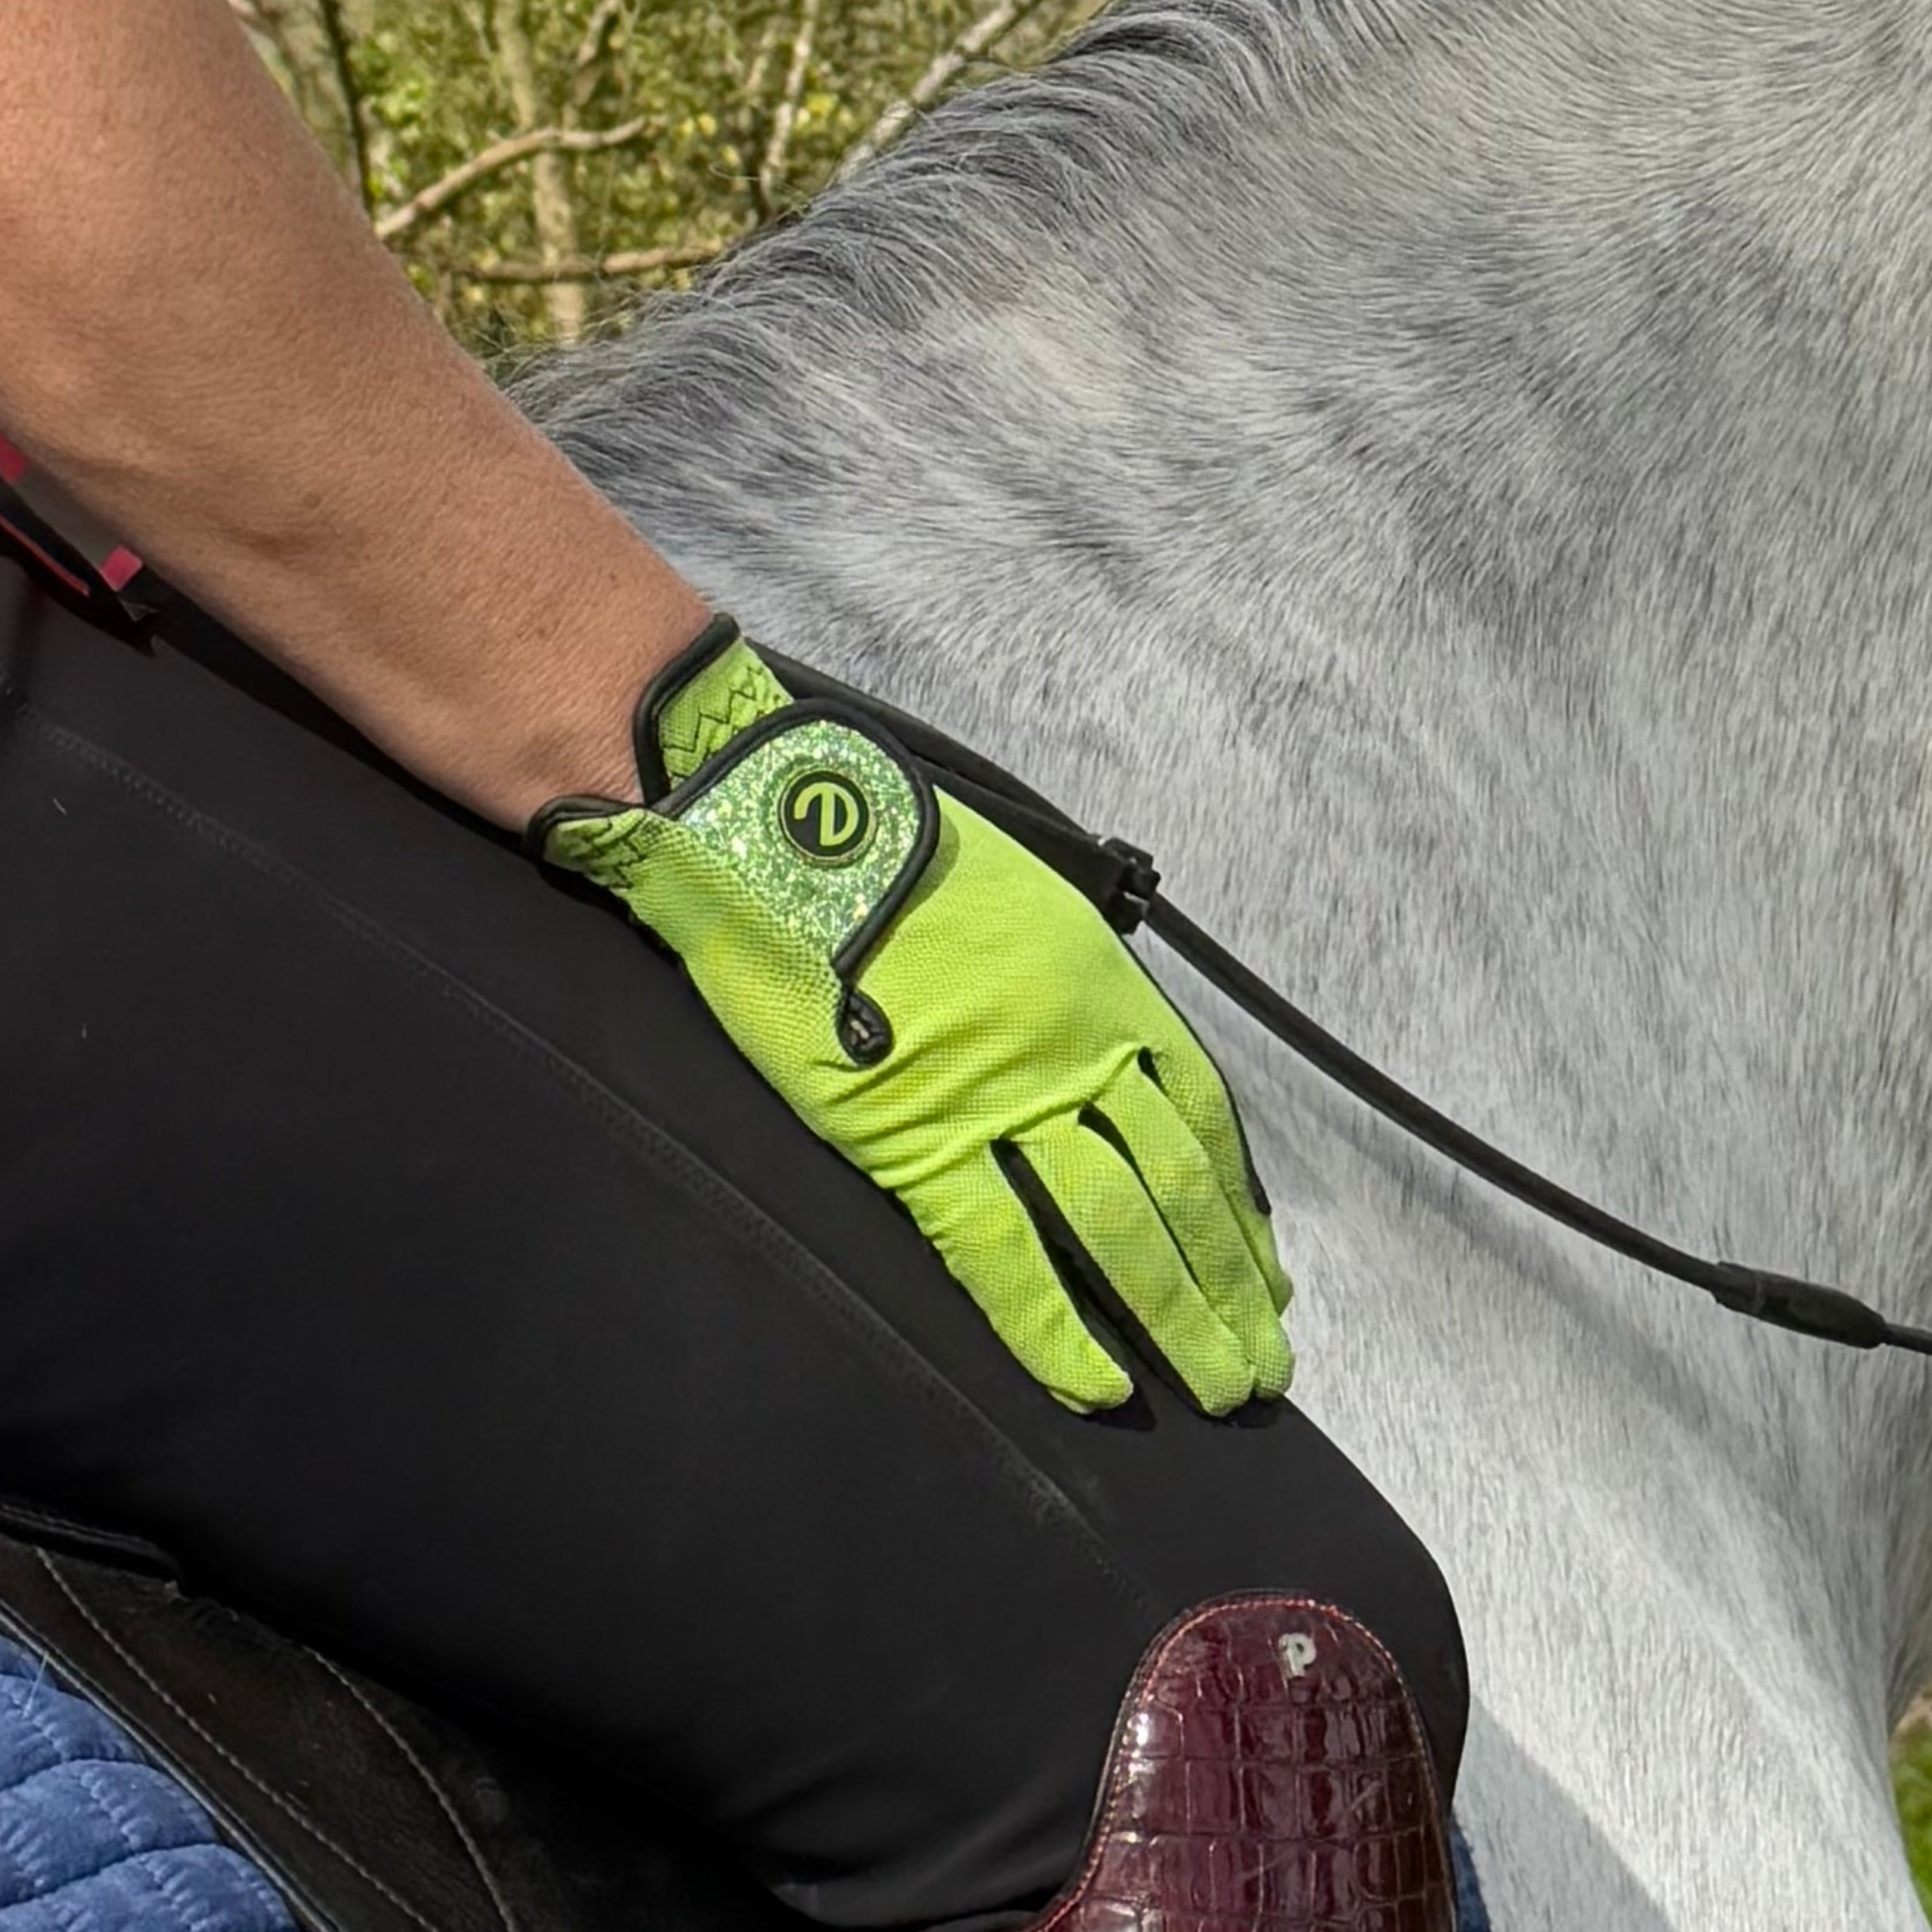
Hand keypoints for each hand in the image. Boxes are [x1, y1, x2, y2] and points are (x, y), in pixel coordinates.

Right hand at [530, 618, 1293, 1414]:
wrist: (786, 830)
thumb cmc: (889, 850)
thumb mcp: (1021, 900)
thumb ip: (1068, 982)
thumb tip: (1085, 1046)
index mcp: (1104, 989)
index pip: (1204, 1115)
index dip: (1239, 1204)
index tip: (1265, 1270)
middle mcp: (1077, 1049)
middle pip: (1180, 1187)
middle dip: (1231, 1286)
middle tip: (1264, 1364)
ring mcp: (1005, 1100)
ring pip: (1120, 1230)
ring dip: (1178, 1319)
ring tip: (1219, 1391)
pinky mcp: (918, 1142)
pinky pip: (1002, 1256)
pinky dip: (1054, 1331)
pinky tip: (1098, 1389)